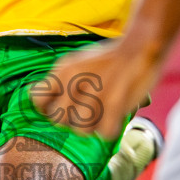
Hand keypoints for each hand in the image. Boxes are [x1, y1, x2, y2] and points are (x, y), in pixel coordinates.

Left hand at [34, 37, 160, 140]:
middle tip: (85, 113)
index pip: (38, 100)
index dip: (47, 108)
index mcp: (63, 71)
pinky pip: (104, 133)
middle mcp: (75, 83)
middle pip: (59, 120)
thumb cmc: (109, 58)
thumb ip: (59, 81)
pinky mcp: (115, 105)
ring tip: (102, 114)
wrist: (141, 46)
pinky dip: (110, 129)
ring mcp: (95, 95)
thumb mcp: (76, 62)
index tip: (59, 108)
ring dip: (92, 126)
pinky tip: (114, 117)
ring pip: (80, 130)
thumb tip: (42, 103)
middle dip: (71, 120)